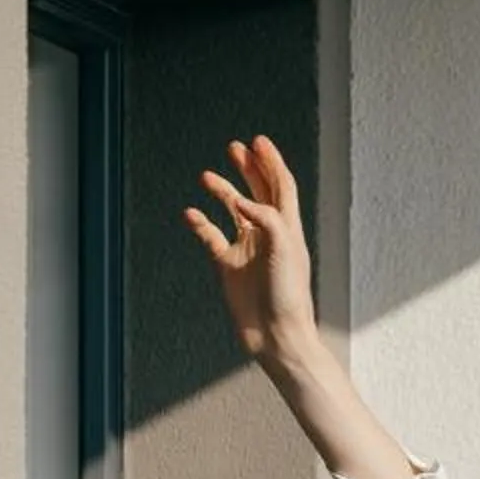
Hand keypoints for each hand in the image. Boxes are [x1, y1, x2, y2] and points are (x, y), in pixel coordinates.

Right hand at [184, 136, 314, 363]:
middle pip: (258, 192)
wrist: (276, 337)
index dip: (271, 163)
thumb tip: (241, 200)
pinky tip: (190, 212)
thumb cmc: (289, 297)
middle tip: (235, 147)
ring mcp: (247, 250)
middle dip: (248, 169)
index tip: (258, 141)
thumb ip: (267, 220)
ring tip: (207, 176)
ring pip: (233, 212)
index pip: (281, 187)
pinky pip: (211, 237)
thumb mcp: (285, 251)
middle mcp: (268, 236)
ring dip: (222, 192)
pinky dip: (200, 223)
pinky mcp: (228, 267)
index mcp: (288, 229)